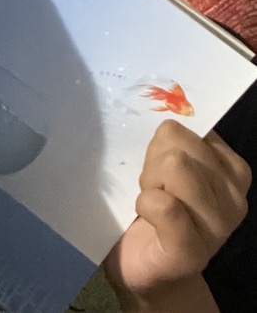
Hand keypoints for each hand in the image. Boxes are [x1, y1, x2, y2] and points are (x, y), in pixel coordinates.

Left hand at [104, 120, 250, 311]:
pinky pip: (163, 204)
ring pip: (174, 166)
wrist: (147, 270)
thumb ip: (170, 140)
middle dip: (153, 164)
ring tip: (152, 205)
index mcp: (230, 168)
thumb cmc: (155, 209)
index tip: (161, 167)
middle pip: (177, 145)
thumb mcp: (165, 166)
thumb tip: (158, 108)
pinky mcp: (192, 250)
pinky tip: (146, 220)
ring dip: (149, 184)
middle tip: (154, 189)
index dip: (162, 144)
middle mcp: (233, 195)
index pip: (188, 126)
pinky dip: (145, 205)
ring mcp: (218, 225)